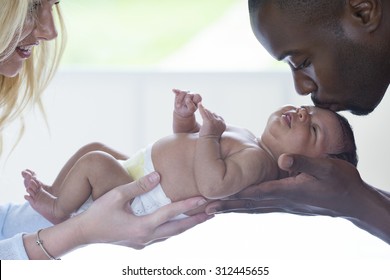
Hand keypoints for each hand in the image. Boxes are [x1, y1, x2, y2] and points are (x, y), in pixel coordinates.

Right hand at [78, 172, 211, 248]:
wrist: (83, 234)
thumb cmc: (98, 213)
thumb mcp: (117, 195)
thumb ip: (139, 186)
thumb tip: (158, 176)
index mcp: (142, 226)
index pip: (170, 213)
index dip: (187, 205)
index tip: (203, 199)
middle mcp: (147, 237)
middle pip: (178, 228)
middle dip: (196, 220)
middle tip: (213, 212)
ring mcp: (144, 243)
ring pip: (172, 234)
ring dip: (187, 225)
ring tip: (202, 217)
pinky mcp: (140, 243)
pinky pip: (163, 236)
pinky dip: (174, 228)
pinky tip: (179, 223)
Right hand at [173, 89, 201, 117]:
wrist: (181, 112)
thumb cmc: (188, 111)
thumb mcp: (191, 110)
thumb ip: (191, 106)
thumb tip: (187, 99)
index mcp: (197, 98)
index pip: (197, 96)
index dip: (194, 101)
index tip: (193, 105)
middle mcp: (192, 94)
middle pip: (189, 95)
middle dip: (185, 102)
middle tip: (184, 106)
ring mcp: (186, 92)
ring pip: (183, 93)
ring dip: (179, 100)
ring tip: (178, 106)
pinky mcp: (179, 92)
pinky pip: (178, 91)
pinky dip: (176, 90)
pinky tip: (173, 90)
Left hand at [198, 103, 225, 137]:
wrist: (207, 144)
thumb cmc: (210, 139)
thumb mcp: (215, 130)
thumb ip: (216, 124)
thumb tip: (213, 119)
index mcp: (223, 124)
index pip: (217, 116)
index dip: (212, 116)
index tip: (208, 119)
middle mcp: (220, 122)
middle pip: (213, 113)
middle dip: (208, 114)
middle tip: (203, 114)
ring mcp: (214, 121)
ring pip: (208, 112)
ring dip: (204, 111)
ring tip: (200, 108)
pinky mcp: (208, 121)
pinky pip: (204, 113)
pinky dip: (201, 108)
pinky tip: (199, 104)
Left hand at [206, 154, 363, 216]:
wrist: (352, 201)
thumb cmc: (341, 182)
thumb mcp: (325, 167)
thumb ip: (303, 162)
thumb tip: (281, 159)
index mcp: (288, 191)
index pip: (255, 193)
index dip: (233, 196)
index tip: (213, 200)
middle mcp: (282, 201)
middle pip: (248, 205)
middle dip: (225, 207)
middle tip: (203, 210)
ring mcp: (284, 205)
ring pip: (253, 208)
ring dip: (233, 209)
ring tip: (214, 210)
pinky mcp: (288, 204)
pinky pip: (262, 207)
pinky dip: (247, 207)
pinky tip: (241, 206)